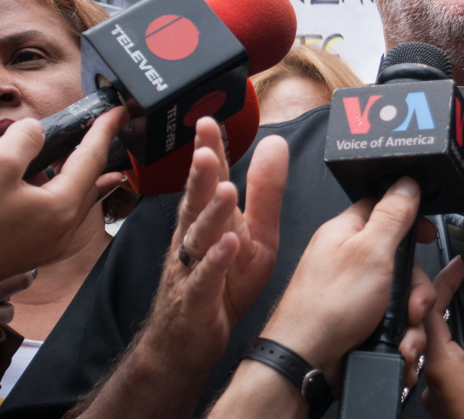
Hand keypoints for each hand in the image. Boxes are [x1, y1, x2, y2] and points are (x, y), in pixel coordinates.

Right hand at [0, 110, 126, 335]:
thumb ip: (25, 139)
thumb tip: (37, 130)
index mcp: (63, 207)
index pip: (93, 158)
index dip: (105, 130)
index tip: (118, 112)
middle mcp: (63, 230)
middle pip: (90, 181)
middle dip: (97, 153)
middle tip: (104, 130)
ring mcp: (48, 245)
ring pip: (75, 200)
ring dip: (80, 174)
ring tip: (83, 155)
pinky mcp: (30, 251)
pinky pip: (57, 214)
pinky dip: (59, 192)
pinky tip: (44, 183)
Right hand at [135, 117, 288, 374]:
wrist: (187, 342)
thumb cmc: (223, 285)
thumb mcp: (255, 234)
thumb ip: (266, 191)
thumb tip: (276, 143)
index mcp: (210, 221)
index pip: (208, 179)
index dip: (209, 150)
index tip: (208, 122)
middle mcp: (195, 239)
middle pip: (196, 202)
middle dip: (200, 175)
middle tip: (205, 149)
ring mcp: (190, 269)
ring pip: (197, 237)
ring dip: (211, 213)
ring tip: (225, 190)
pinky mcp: (195, 300)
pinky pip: (204, 279)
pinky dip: (215, 262)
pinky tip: (228, 245)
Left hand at [257, 177, 436, 390]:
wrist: (305, 363)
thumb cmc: (325, 307)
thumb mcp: (370, 251)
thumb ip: (392, 216)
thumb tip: (406, 183)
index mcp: (345, 233)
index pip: (384, 209)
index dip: (410, 220)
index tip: (425, 236)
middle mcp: (347, 260)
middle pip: (400, 259)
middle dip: (415, 287)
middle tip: (413, 303)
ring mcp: (353, 293)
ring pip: (399, 295)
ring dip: (411, 318)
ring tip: (404, 332)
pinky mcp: (357, 320)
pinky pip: (390, 321)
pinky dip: (399, 336)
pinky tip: (397, 346)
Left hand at [420, 257, 463, 418]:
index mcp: (442, 368)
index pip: (430, 310)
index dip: (443, 283)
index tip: (456, 267)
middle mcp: (434, 384)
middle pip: (431, 330)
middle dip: (445, 304)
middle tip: (458, 285)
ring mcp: (442, 402)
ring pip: (438, 356)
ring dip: (452, 332)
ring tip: (462, 313)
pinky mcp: (454, 414)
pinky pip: (449, 376)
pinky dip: (459, 356)